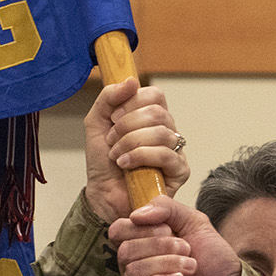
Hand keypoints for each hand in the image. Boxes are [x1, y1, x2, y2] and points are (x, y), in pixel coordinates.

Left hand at [83, 79, 187, 221]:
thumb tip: (131, 81)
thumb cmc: (103, 162)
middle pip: (158, 113)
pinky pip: (166, 155)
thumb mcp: (96, 122)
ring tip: (116, 156)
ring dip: (130, 143)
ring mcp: (176, 150)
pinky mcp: (179, 171)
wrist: (102, 194)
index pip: (155, 95)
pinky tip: (126, 165)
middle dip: (128, 126)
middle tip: (112, 140)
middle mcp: (167, 131)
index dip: (133, 102)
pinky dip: (141, 156)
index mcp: (151, 117)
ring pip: (161, 133)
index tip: (114, 118)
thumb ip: (108, 98)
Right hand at [111, 196, 242, 275]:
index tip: (168, 229)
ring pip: (133, 271)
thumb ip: (167, 208)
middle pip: (126, 251)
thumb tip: (137, 215)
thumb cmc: (211, 257)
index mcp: (139, 244)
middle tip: (186, 250)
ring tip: (190, 267)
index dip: (141, 227)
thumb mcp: (193, 221)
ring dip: (167, 264)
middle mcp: (132, 267)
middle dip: (160, 247)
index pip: (118, 231)